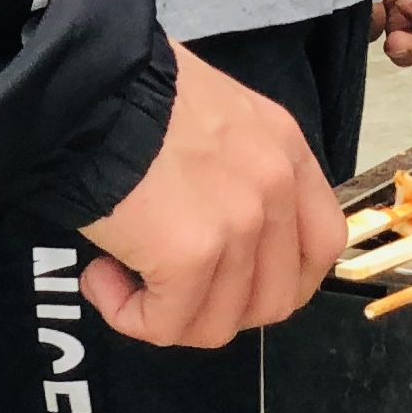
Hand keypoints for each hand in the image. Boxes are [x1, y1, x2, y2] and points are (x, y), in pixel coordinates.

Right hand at [74, 45, 344, 346]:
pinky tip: (101, 275)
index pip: (323, 245)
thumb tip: (219, 232)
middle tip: (170, 285)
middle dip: (217, 308)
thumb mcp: (218, 117)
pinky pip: (166, 326)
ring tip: (122, 271)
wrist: (88, 87)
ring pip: (217, 323)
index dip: (281, 281)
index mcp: (287, 151)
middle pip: (274, 299)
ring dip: (165, 314)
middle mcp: (276, 188)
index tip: (233, 284)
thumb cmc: (133, 95)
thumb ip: (239, 171)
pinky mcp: (191, 255)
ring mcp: (241, 224)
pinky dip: (128, 315)